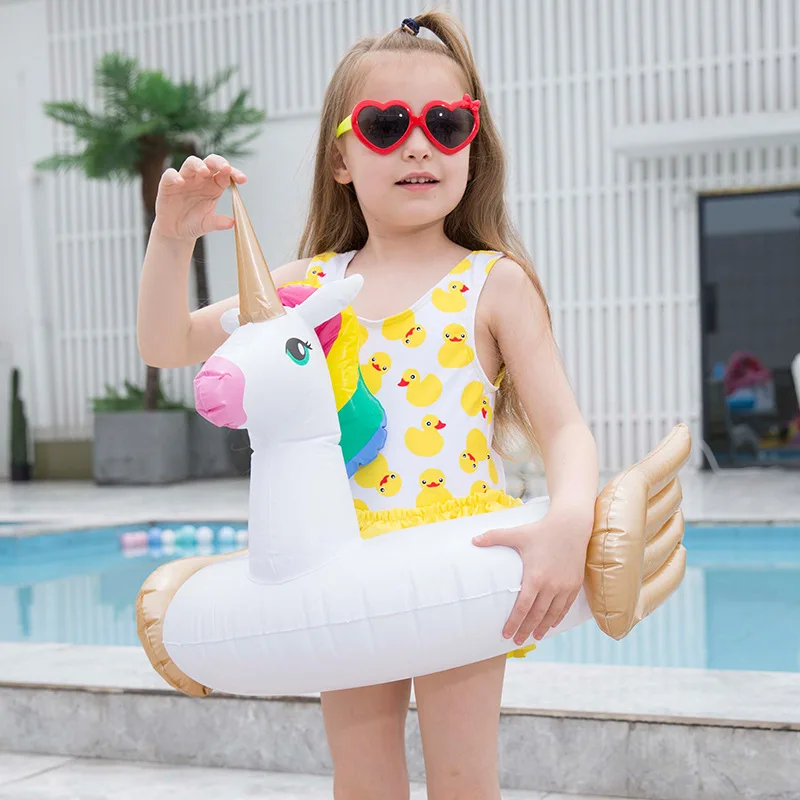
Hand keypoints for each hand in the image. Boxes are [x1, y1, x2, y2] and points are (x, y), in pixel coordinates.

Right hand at [152, 154, 246, 241]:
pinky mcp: (168, 184)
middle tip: (226, 168)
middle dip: (219, 162)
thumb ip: (218, 222)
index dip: (234, 173)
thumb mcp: (207, 224)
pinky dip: (174, 176)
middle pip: (210, 162)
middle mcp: (200, 179)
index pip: (225, 174)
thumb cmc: (194, 224)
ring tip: (204, 171)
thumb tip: (232, 223)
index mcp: (214, 186)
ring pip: (191, 163)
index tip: (242, 179)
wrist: (176, 232)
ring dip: (198, 165)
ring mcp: (185, 179)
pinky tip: (180, 182)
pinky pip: (170, 174)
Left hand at [472, 506, 590, 645]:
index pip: (522, 607)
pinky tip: (551, 624)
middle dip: (526, 630)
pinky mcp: (574, 585)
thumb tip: (473, 539)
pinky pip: (565, 607)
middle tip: (517, 642)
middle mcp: (551, 585)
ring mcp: (564, 586)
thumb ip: (494, 537)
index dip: (514, 622)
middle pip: (537, 615)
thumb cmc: (541, 530)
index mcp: (535, 577)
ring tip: (534, 637)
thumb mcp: (517, 533)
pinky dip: (557, 618)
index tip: (505, 634)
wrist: (570, 526)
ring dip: (542, 628)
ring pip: (552, 614)